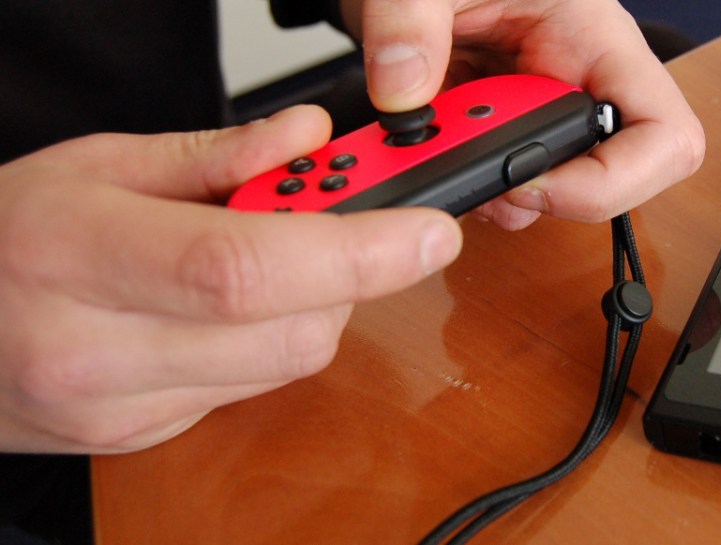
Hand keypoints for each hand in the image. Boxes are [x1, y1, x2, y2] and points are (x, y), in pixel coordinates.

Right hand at [0, 106, 462, 452]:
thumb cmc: (1, 235)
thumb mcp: (94, 162)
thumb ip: (216, 154)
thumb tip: (310, 141)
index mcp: (78, 254)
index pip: (247, 268)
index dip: (358, 252)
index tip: (428, 230)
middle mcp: (98, 350)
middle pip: (296, 331)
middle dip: (346, 275)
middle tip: (330, 223)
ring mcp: (121, 409)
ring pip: (289, 365)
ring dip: (311, 308)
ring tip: (257, 260)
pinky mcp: (142, 439)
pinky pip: (254, 389)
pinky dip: (267, 343)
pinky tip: (221, 310)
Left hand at [341, 0, 705, 229]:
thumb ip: (411, 23)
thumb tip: (405, 98)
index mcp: (594, 38)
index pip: (664, 136)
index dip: (614, 183)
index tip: (534, 181)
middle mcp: (578, 83)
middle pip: (608, 180)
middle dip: (533, 191)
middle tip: (467, 167)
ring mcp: (538, 111)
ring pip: (547, 191)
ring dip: (487, 187)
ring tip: (434, 145)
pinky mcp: (498, 127)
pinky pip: (497, 179)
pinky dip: (455, 175)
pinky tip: (424, 141)